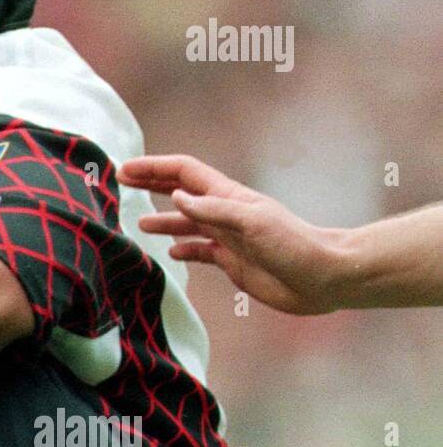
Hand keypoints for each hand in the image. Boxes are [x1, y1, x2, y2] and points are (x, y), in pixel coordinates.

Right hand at [118, 154, 346, 314]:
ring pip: (187, 223)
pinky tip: (172, 253)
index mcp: (227, 197)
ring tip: (139, 223)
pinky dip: (183, 249)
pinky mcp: (233, 261)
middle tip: (122, 183)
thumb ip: (211, 210)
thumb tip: (175, 196)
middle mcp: (224, 213)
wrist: (323, 277)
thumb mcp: (251, 222)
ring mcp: (228, 237)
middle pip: (180, 192)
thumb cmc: (293, 245)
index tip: (125, 169)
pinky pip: (200, 251)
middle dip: (152, 185)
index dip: (154, 168)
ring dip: (163, 220)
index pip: (183, 173)